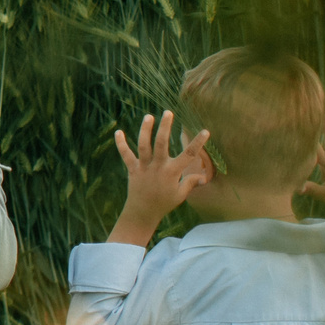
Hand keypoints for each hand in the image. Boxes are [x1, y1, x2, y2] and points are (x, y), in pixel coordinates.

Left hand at [108, 111, 210, 246]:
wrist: (142, 212)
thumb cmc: (164, 203)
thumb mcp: (180, 195)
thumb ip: (191, 183)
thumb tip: (204, 177)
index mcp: (172, 172)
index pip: (188, 155)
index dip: (198, 143)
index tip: (205, 131)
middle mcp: (158, 167)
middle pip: (161, 144)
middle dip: (165, 127)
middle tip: (168, 112)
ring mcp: (144, 167)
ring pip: (143, 146)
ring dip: (145, 130)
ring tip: (148, 116)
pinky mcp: (132, 169)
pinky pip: (126, 155)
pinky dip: (121, 144)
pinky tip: (118, 131)